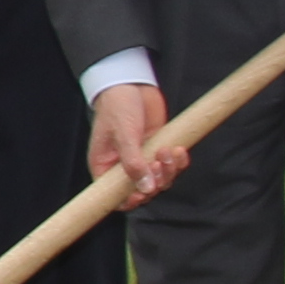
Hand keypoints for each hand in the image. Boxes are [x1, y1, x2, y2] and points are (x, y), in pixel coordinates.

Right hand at [89, 80, 186, 200]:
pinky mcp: (158, 150)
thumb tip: (145, 188)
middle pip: (143, 190)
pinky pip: (171, 166)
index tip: (143, 193)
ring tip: (168, 151)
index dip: (130, 200)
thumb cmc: (117, 106)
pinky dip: (178, 162)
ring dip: (169, 171)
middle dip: (155, 181)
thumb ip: (133, 163)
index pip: (115, 196)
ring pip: (160, 180)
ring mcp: (143, 159)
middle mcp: (124, 166)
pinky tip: (179, 150)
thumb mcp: (123, 134)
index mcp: (105, 167)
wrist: (131, 83)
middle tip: (158, 163)